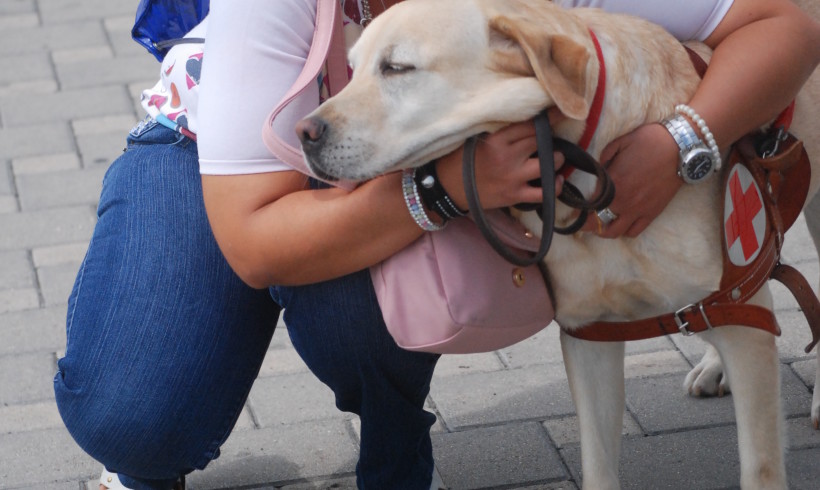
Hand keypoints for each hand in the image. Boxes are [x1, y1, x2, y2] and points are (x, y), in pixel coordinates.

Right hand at [436, 118, 565, 210]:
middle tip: (550, 136)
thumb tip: (529, 117)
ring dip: (557, 158)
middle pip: (541, 140)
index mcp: (497, 139)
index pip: (530, 124)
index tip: (562, 110)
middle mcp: (507, 157)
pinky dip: (555, 185)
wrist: (448, 188)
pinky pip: (545, 192)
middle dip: (549, 137)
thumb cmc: (462, 159)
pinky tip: (556, 179)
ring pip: (549, 163)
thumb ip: (501, 128)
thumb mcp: (477, 137)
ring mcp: (513, 177)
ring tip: (555, 156)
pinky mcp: (515, 195)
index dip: (549, 117)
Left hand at [580, 123, 681, 237]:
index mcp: (612, 183)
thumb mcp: (620, 142)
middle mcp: (623, 201)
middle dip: (587, 224)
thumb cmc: (650, 141)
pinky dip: (625, 231)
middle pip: (597, 223)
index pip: (588, 204)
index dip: (578, 208)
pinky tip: (621, 223)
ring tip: (600, 225)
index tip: (574, 207)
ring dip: (603, 231)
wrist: (681, 147)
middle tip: (583, 221)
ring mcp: (638, 210)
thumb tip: (596, 168)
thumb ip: (603, 157)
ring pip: (614, 232)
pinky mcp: (652, 213)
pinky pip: (634, 231)